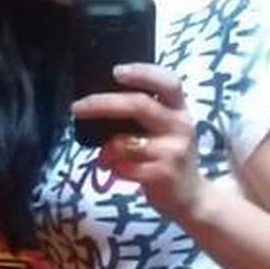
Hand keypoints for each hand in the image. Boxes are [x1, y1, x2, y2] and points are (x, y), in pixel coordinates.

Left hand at [71, 63, 210, 220]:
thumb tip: (102, 102)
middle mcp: (179, 127)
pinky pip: (124, 167)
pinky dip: (113, 168)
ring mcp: (172, 152)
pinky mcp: (162, 175)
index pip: (168, 82)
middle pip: (139, 105)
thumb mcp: (168, 130)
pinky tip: (116, 171)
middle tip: (78, 107)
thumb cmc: (170, 158)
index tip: (116, 71)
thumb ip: (146, 114)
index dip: (143, 73)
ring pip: (124, 142)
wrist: (191, 197)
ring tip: (103, 159)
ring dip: (105, 150)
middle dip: (102, 104)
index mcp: (179, 110)